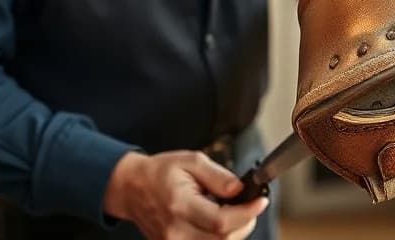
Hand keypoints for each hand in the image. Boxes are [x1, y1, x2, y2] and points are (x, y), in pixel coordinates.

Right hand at [104, 151, 268, 239]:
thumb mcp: (191, 161)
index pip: (221, 222)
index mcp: (179, 205)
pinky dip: (221, 237)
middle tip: (250, 205)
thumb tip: (241, 189)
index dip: (247, 213)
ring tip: (232, 211)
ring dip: (235, 232)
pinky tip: (219, 222)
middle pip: (223, 239)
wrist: (133, 189)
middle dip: (245, 222)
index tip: (261, 201)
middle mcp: (175, 231)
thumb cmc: (161, 173)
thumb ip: (219, 176)